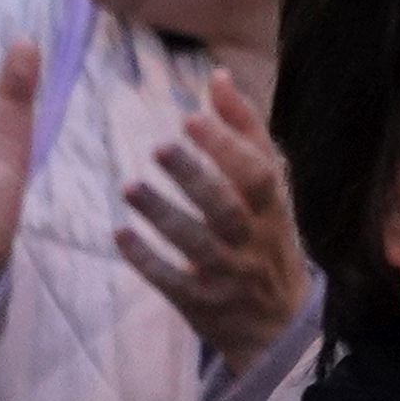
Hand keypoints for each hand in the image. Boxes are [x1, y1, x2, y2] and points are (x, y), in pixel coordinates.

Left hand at [117, 80, 310, 368]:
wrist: (279, 324)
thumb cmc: (266, 237)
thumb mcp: (268, 186)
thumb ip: (245, 131)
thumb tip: (218, 76)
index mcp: (273, 208)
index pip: (257, 174)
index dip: (227, 147)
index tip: (191, 117)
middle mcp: (253, 241)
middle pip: (226, 208)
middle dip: (194, 177)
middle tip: (159, 147)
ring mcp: (228, 275)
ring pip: (197, 245)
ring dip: (163, 215)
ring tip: (130, 187)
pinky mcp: (202, 304)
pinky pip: (172, 283)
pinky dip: (147, 259)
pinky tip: (120, 235)